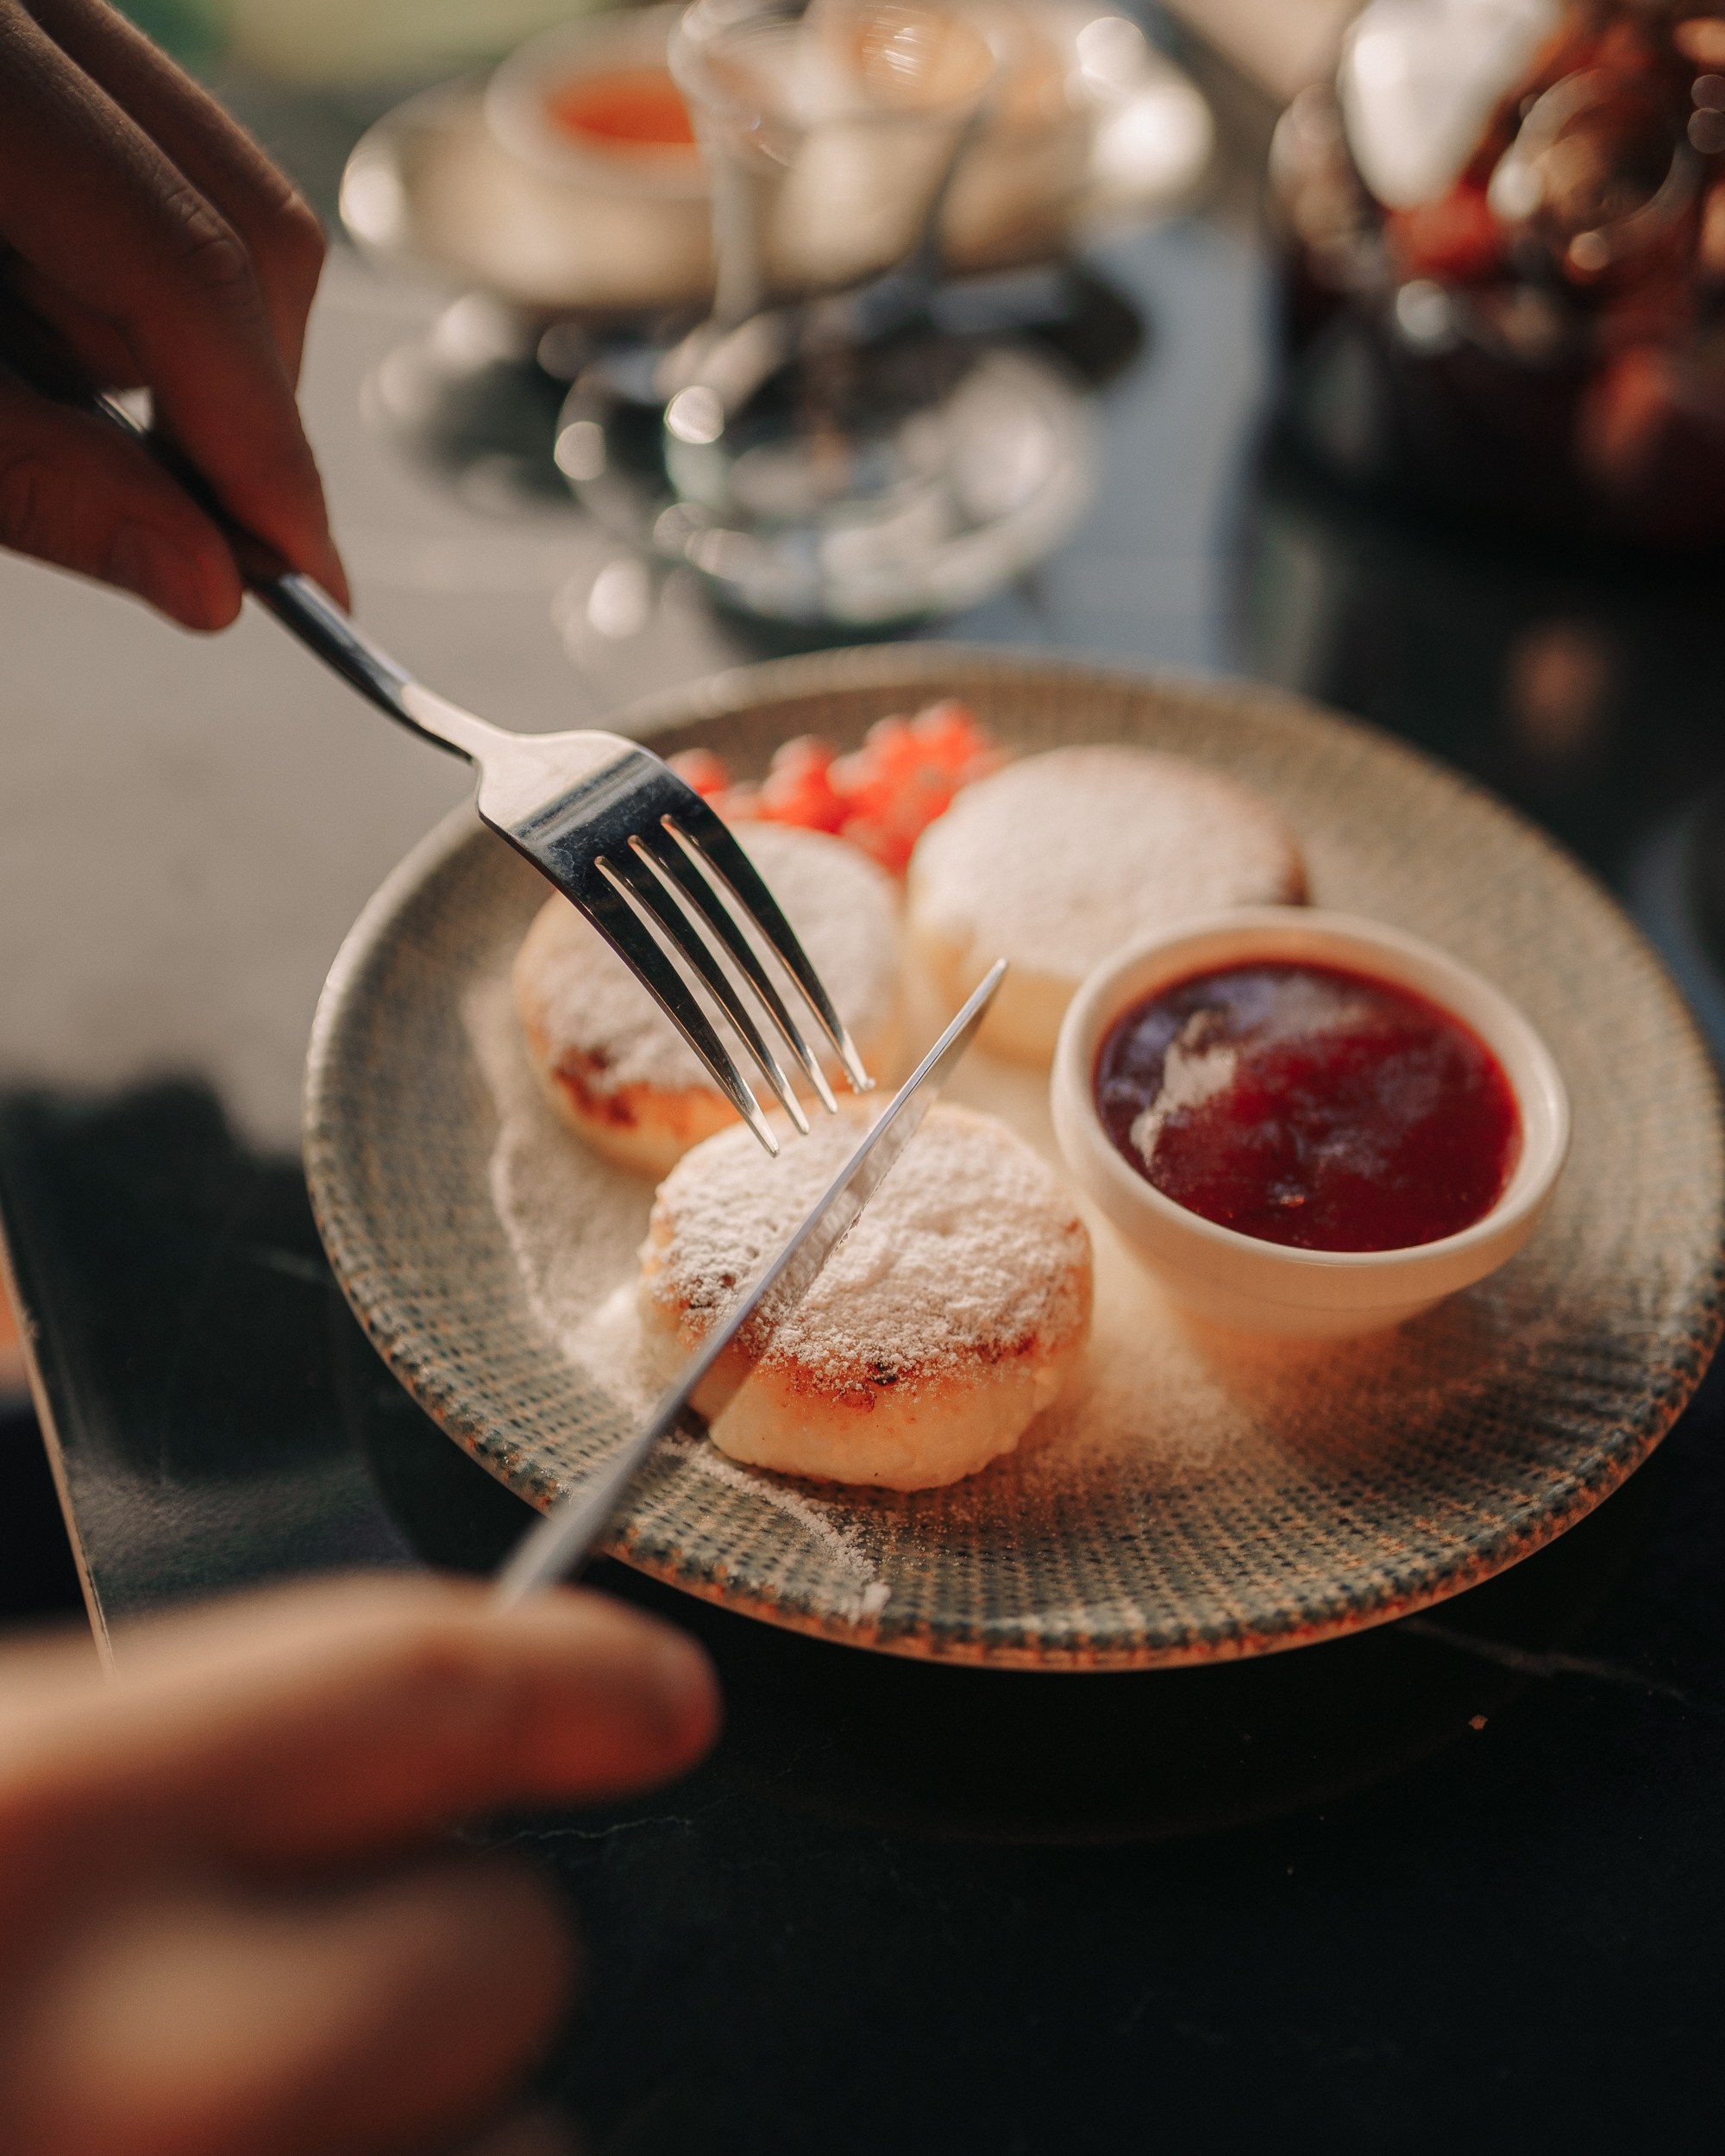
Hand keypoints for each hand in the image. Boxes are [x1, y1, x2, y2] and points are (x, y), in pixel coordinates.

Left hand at [0, 0, 346, 627]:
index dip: (259, 442)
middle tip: (189, 520)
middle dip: (237, 397)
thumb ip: (39, 483)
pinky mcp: (60, 50)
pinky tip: (39, 315)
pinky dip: (134, 276)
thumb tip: (208, 585)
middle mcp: (36, 13)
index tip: (302, 579)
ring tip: (43, 382)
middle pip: (248, 219)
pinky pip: (161, 160)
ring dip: (179, 337)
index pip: (186, 265)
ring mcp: (58, 17)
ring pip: (221, 192)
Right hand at [0, 1574, 720, 2154]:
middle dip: (478, 1927)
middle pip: (508, 1947)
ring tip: (263, 2093)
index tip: (663, 1694)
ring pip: (520, 2145)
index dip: (578, 1675)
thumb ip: (184, 1743)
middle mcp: (118, 2048)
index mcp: (39, 1805)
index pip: (420, 1689)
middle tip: (342, 1943)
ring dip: (444, 2114)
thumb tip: (441, 1732)